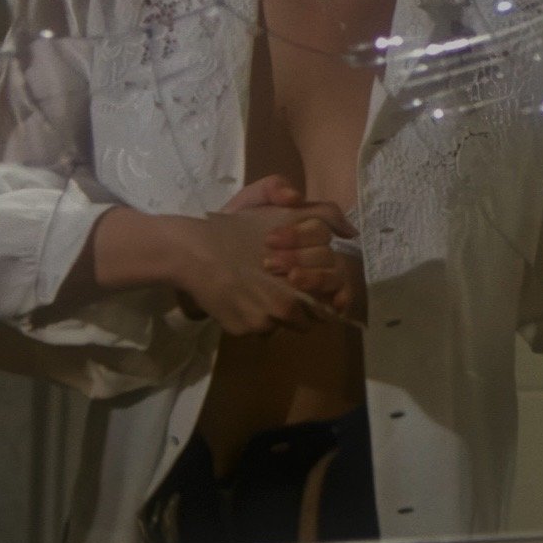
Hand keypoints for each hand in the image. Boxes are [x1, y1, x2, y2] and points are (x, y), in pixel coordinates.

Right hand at [169, 177, 356, 335]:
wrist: (191, 253)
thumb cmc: (236, 228)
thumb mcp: (281, 211)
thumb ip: (320, 213)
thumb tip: (350, 231)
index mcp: (300, 276)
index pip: (330, 295)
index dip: (323, 287)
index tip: (308, 280)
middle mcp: (286, 305)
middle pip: (312, 316)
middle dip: (303, 302)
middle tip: (285, 286)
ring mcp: (264, 322)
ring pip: (287, 325)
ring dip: (281, 313)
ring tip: (262, 291)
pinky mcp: (244, 331)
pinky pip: (262, 331)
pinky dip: (256, 318)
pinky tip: (242, 298)